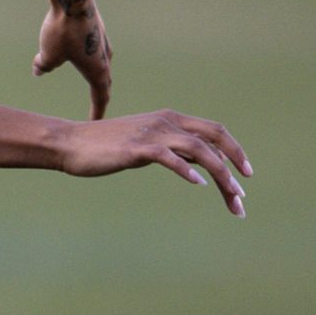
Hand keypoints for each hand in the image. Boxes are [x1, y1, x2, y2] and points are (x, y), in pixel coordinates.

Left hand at [32, 0, 111, 118]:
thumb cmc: (62, 30)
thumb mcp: (48, 55)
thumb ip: (44, 66)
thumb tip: (39, 69)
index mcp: (97, 70)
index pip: (100, 96)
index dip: (97, 111)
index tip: (95, 123)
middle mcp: (104, 56)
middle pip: (104, 80)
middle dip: (100, 94)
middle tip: (98, 106)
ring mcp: (102, 40)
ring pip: (101, 62)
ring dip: (97, 73)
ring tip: (95, 81)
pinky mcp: (96, 27)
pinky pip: (94, 47)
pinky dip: (90, 56)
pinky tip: (81, 52)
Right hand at [56, 109, 251, 216]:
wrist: (70, 143)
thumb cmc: (106, 147)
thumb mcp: (147, 146)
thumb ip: (173, 149)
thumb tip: (199, 164)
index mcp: (170, 119)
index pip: (214, 131)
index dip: (234, 151)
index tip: (245, 175)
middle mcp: (166, 122)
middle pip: (214, 137)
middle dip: (235, 161)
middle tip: (244, 190)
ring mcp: (153, 134)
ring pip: (199, 149)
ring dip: (220, 173)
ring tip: (231, 196)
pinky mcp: (137, 148)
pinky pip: (171, 158)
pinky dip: (188, 171)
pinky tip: (199, 185)